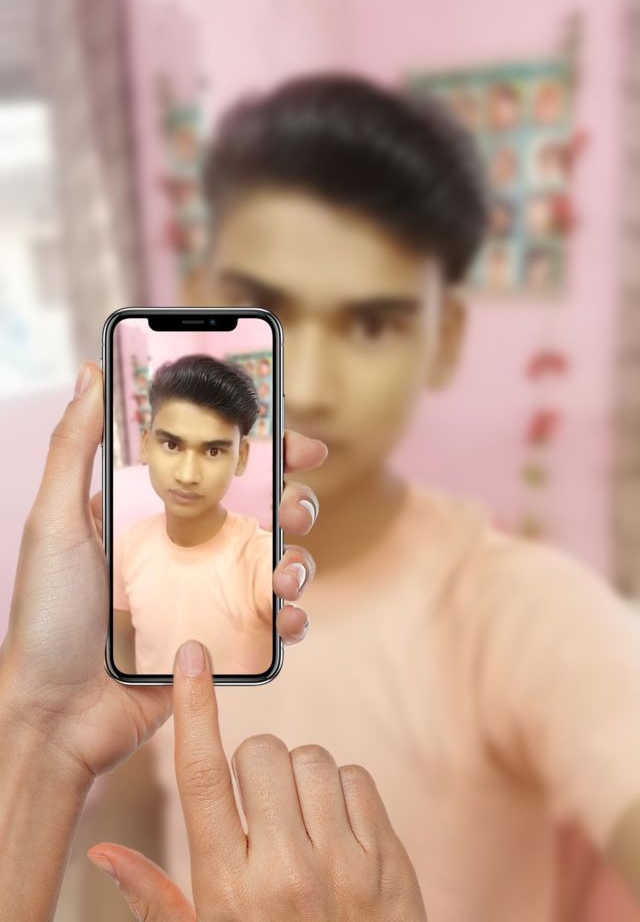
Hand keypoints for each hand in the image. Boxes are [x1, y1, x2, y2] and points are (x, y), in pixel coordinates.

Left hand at [0, 361, 325, 780]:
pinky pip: (271, 621)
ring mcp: (207, 595)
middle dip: (295, 502)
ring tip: (286, 574)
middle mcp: (188, 547)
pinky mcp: (220, 640)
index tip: (294, 440)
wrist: (55, 715)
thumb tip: (92, 370)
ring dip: (300, 560)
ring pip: (276, 562)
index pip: (220, 468)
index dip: (263, 450)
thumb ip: (74, 445)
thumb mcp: (54, 520)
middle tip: (295, 509)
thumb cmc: (47, 616)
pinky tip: (288, 618)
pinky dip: (293, 616)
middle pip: (262, 511)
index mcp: (155, 512)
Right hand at [87, 641, 427, 921]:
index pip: (200, 777)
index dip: (194, 709)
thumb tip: (102, 849)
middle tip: (260, 807)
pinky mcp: (388, 860)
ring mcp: (343, 865)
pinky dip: (342, 792)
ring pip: (312, 759)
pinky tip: (336, 830)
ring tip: (299, 822)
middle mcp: (285, 871)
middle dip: (254, 764)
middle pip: (261, 752)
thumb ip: (155, 898)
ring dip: (300, 777)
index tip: (192, 657)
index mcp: (228, 889)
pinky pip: (357, 778)